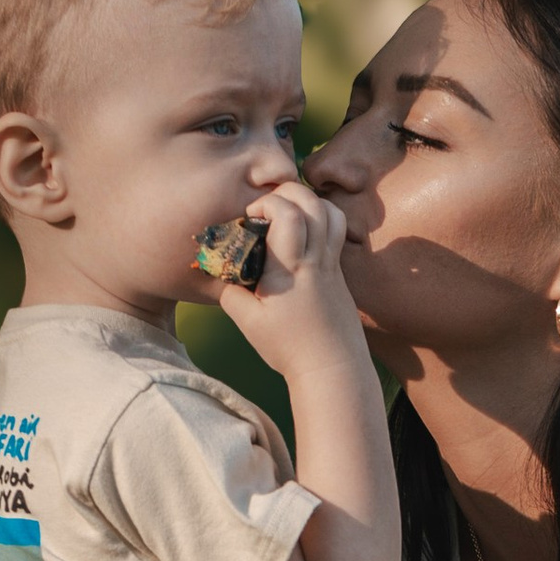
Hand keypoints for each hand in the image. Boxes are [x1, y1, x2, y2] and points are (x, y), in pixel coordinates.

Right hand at [218, 178, 356, 373]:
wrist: (333, 368)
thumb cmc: (288, 348)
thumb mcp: (247, 322)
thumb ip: (230, 291)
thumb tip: (220, 270)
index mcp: (289, 269)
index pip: (287, 214)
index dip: (266, 203)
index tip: (250, 216)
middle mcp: (314, 260)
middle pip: (312, 202)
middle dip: (287, 191)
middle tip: (267, 206)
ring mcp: (331, 264)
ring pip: (330, 211)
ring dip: (307, 201)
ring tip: (286, 214)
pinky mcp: (339, 271)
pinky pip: (335, 230)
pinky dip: (321, 218)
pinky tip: (303, 233)